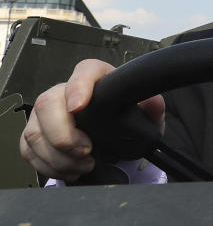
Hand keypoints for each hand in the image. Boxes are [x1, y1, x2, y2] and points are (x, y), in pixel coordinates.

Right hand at [19, 59, 164, 180]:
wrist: (114, 132)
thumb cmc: (126, 115)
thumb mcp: (145, 113)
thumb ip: (152, 107)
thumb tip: (154, 102)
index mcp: (96, 78)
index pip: (84, 72)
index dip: (78, 86)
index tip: (79, 105)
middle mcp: (65, 91)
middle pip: (48, 103)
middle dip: (64, 133)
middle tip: (86, 150)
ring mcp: (46, 113)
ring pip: (35, 131)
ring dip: (58, 156)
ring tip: (85, 165)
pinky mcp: (35, 133)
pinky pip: (28, 150)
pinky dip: (48, 166)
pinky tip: (70, 170)